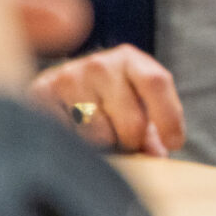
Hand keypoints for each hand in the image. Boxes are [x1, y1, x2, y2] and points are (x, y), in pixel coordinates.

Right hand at [28, 44, 184, 155]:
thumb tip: (156, 156)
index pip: (156, 83)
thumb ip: (154, 127)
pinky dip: (78, 144)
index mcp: (130, 59)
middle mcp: (99, 64)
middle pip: (132, 122)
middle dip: (133, 142)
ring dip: (104, 146)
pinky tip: (76, 133)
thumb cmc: (111, 100)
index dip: (169, 117)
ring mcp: (68, 78)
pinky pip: (72, 139)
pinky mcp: (42, 95)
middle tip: (125, 142)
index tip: (174, 143)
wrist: (62, 88)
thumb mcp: (138, 103)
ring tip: (98, 134)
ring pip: (101, 136)